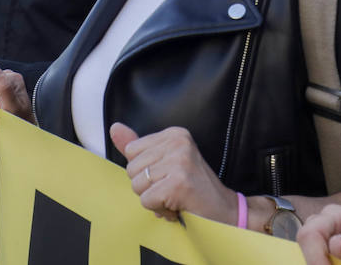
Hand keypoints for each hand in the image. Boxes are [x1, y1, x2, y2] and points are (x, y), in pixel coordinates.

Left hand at [110, 123, 234, 223]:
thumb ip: (139, 148)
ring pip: (137, 186)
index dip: (145, 171)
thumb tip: (114, 128)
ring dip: (154, 200)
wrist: (225, 212)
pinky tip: (178, 206)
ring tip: (176, 197)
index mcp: (174, 134)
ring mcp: (179, 160)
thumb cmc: (193, 189)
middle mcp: (177, 142)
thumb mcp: (165, 162)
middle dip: (148, 187)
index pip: (131, 151)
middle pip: (132, 169)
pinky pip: (147, 200)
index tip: (169, 177)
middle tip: (173, 190)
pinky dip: (160, 210)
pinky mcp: (179, 182)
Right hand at [297, 205, 340, 264]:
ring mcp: (318, 237)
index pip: (311, 233)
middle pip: (304, 243)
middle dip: (316, 263)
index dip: (314, 257)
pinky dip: (321, 264)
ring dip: (319, 263)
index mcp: (337, 215)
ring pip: (304, 254)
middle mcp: (323, 223)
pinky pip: (311, 260)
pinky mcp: (318, 250)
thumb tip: (335, 244)